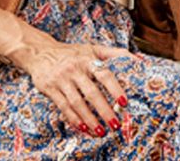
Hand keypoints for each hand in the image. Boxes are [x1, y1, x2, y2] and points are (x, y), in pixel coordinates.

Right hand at [10, 38, 133, 137]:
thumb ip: (115, 54)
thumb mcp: (92, 48)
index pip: (104, 74)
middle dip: (104, 111)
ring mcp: (61, 79)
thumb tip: (140, 62)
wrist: (39, 51)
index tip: (124, 102)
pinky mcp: (50, 88)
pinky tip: (83, 128)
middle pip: (92, 93)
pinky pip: (63, 106)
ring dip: (90, 119)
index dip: (115, 88)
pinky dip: (74, 119)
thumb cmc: (71, 53)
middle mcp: (74, 69)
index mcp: (87, 59)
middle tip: (115, 124)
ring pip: (77, 103)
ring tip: (101, 131)